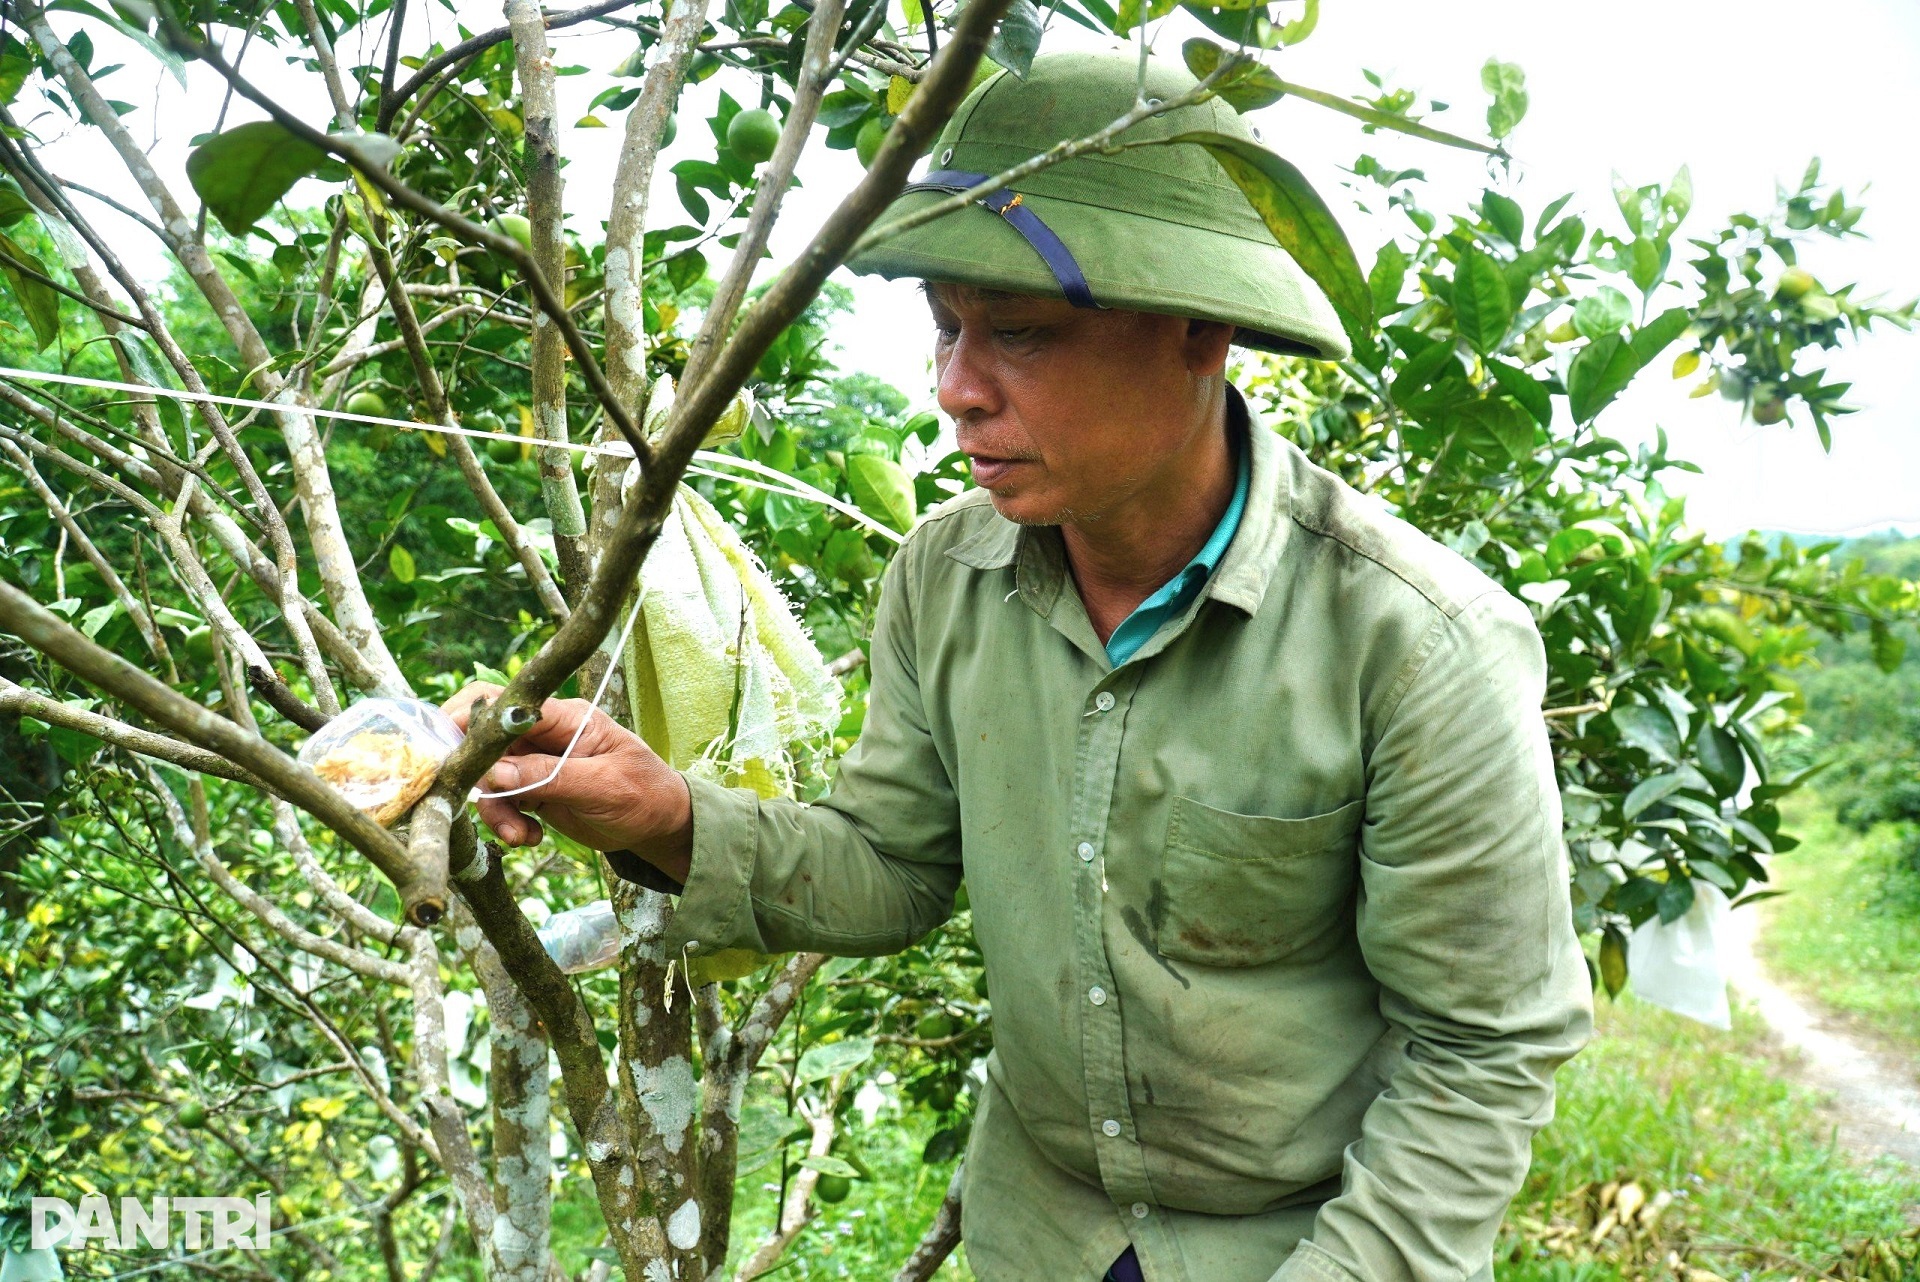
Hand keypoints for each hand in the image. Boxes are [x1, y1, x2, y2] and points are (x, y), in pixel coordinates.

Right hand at [442, 684, 691, 876]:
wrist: (659, 824)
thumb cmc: (643, 794)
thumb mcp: (602, 786)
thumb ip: (549, 777)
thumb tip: (496, 774)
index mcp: (566, 718)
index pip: (507, 702)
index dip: (470, 718)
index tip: (445, 747)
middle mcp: (546, 735)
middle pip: (487, 742)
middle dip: (480, 778)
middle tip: (486, 804)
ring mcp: (537, 762)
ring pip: (490, 778)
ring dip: (496, 810)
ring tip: (519, 835)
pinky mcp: (533, 788)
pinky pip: (501, 801)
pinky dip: (507, 822)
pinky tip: (529, 837)